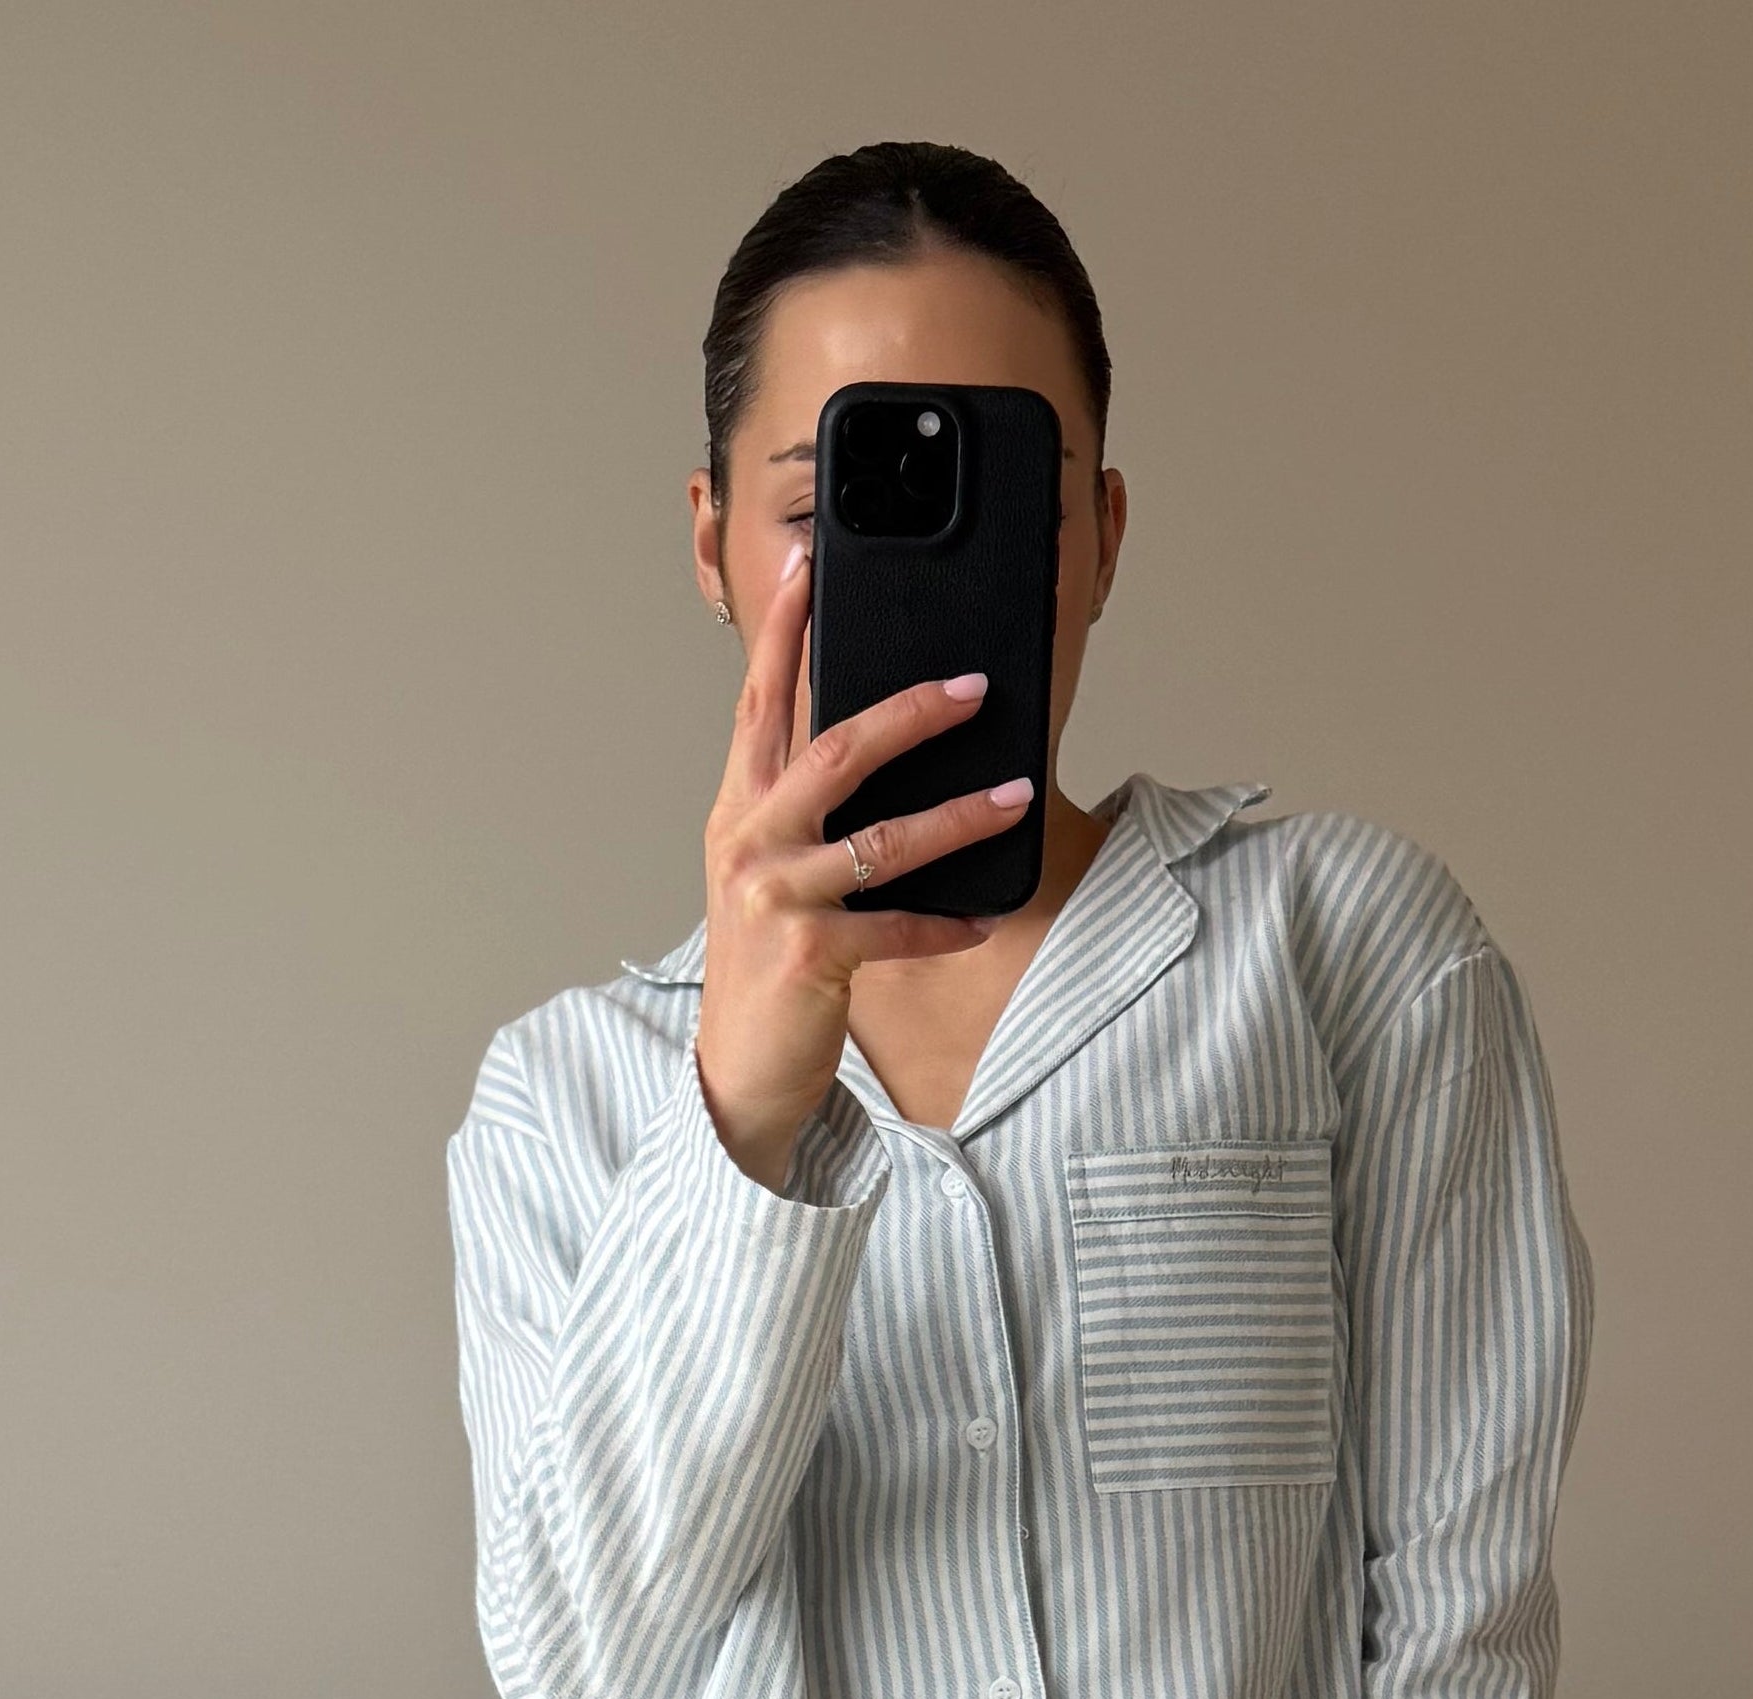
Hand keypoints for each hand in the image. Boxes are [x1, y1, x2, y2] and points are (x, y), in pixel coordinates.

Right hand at [696, 539, 1032, 1189]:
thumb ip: (803, 811)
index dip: (785, 632)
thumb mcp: (769, 876)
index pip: (760, 703)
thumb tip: (874, 747)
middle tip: (976, 687)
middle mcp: (750, 843)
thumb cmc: (764, 969)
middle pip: (837, 749)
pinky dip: (946, 924)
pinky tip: (982, 916)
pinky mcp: (810, 956)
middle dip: (913, 711)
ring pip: (883, 839)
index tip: (814, 569)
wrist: (738, 1074)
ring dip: (959, 818)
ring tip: (1015, 798)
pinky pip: (898, 928)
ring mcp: (776, 898)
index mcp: (739, 812)